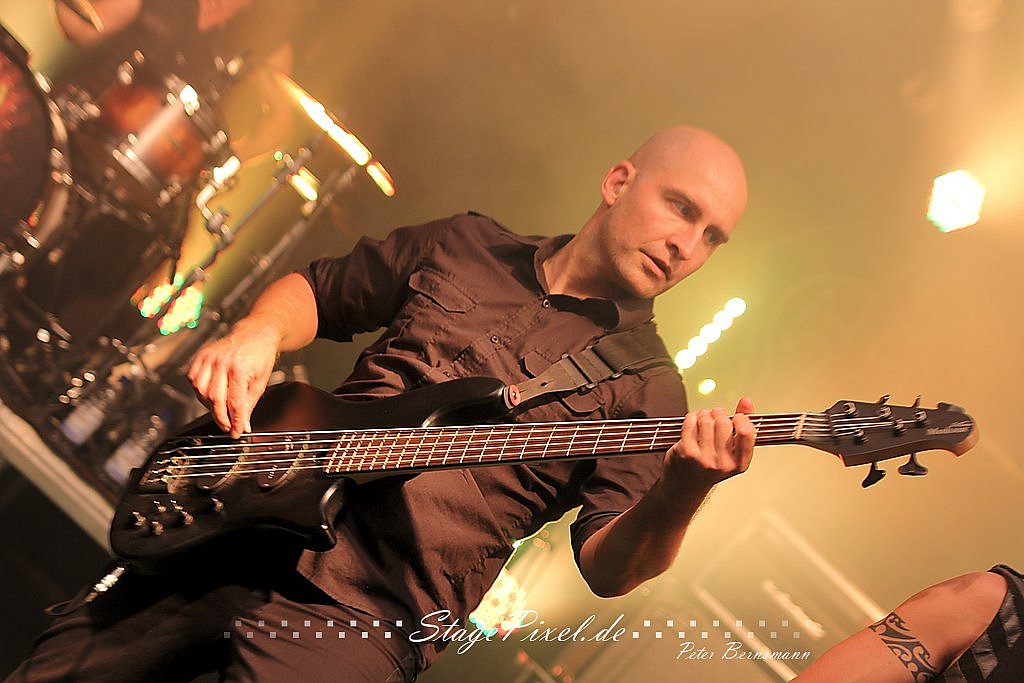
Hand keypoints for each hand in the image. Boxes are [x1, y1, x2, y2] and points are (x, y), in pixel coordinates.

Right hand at [187, 320, 278, 436]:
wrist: (256, 332)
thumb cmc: (261, 354)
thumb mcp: (261, 381)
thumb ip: (250, 404)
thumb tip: (244, 425)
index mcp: (240, 368)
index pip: (234, 402)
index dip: (235, 421)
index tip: (236, 432)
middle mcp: (222, 362)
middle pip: (215, 399)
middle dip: (221, 418)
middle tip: (228, 427)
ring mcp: (210, 358)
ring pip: (201, 391)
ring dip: (209, 406)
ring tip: (220, 410)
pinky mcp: (201, 356)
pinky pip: (193, 380)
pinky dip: (199, 392)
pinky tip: (210, 395)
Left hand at [664, 397, 755, 490]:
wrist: (684, 486)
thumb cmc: (708, 466)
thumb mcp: (730, 452)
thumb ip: (741, 425)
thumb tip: (747, 401)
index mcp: (739, 464)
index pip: (746, 433)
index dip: (741, 418)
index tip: (735, 417)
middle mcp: (723, 464)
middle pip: (724, 423)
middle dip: (718, 414)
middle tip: (714, 417)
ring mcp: (704, 459)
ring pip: (707, 420)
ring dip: (704, 414)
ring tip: (702, 420)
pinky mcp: (687, 452)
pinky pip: (691, 422)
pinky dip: (691, 417)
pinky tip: (692, 422)